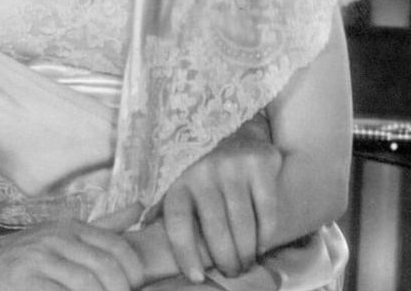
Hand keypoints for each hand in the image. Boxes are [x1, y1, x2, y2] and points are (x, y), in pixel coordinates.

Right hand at [0, 204, 145, 290]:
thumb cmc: (20, 258)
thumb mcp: (60, 236)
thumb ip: (103, 227)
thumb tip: (141, 207)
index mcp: (70, 229)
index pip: (119, 248)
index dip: (133, 274)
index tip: (133, 290)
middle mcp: (56, 239)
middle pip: (108, 269)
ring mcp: (39, 260)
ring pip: (89, 285)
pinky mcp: (24, 281)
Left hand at [158, 131, 285, 282]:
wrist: (240, 135)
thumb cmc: (206, 172)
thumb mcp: (180, 183)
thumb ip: (164, 206)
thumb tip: (144, 228)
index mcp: (180, 182)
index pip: (178, 223)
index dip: (185, 253)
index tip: (195, 277)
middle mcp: (203, 172)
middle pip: (215, 228)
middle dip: (225, 259)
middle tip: (233, 272)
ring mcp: (232, 167)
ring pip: (242, 223)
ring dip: (246, 251)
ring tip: (247, 263)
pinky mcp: (259, 165)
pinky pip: (266, 209)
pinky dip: (266, 233)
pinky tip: (261, 244)